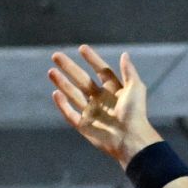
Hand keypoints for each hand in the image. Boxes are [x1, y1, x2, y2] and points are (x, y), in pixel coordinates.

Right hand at [49, 45, 160, 167]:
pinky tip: (55, 93)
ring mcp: (92, 112)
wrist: (130, 138)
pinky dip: (62, 104)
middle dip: (69, 68)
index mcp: (115, 91)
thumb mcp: (135, 88)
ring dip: (62, 82)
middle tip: (56, 56)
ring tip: (51, 70)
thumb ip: (129, 71)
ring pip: (73, 94)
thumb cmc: (136, 113)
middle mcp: (102, 100)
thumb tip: (125, 54)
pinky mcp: (84, 125)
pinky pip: (70, 113)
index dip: (92, 60)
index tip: (82, 48)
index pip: (102, 71)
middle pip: (82, 80)